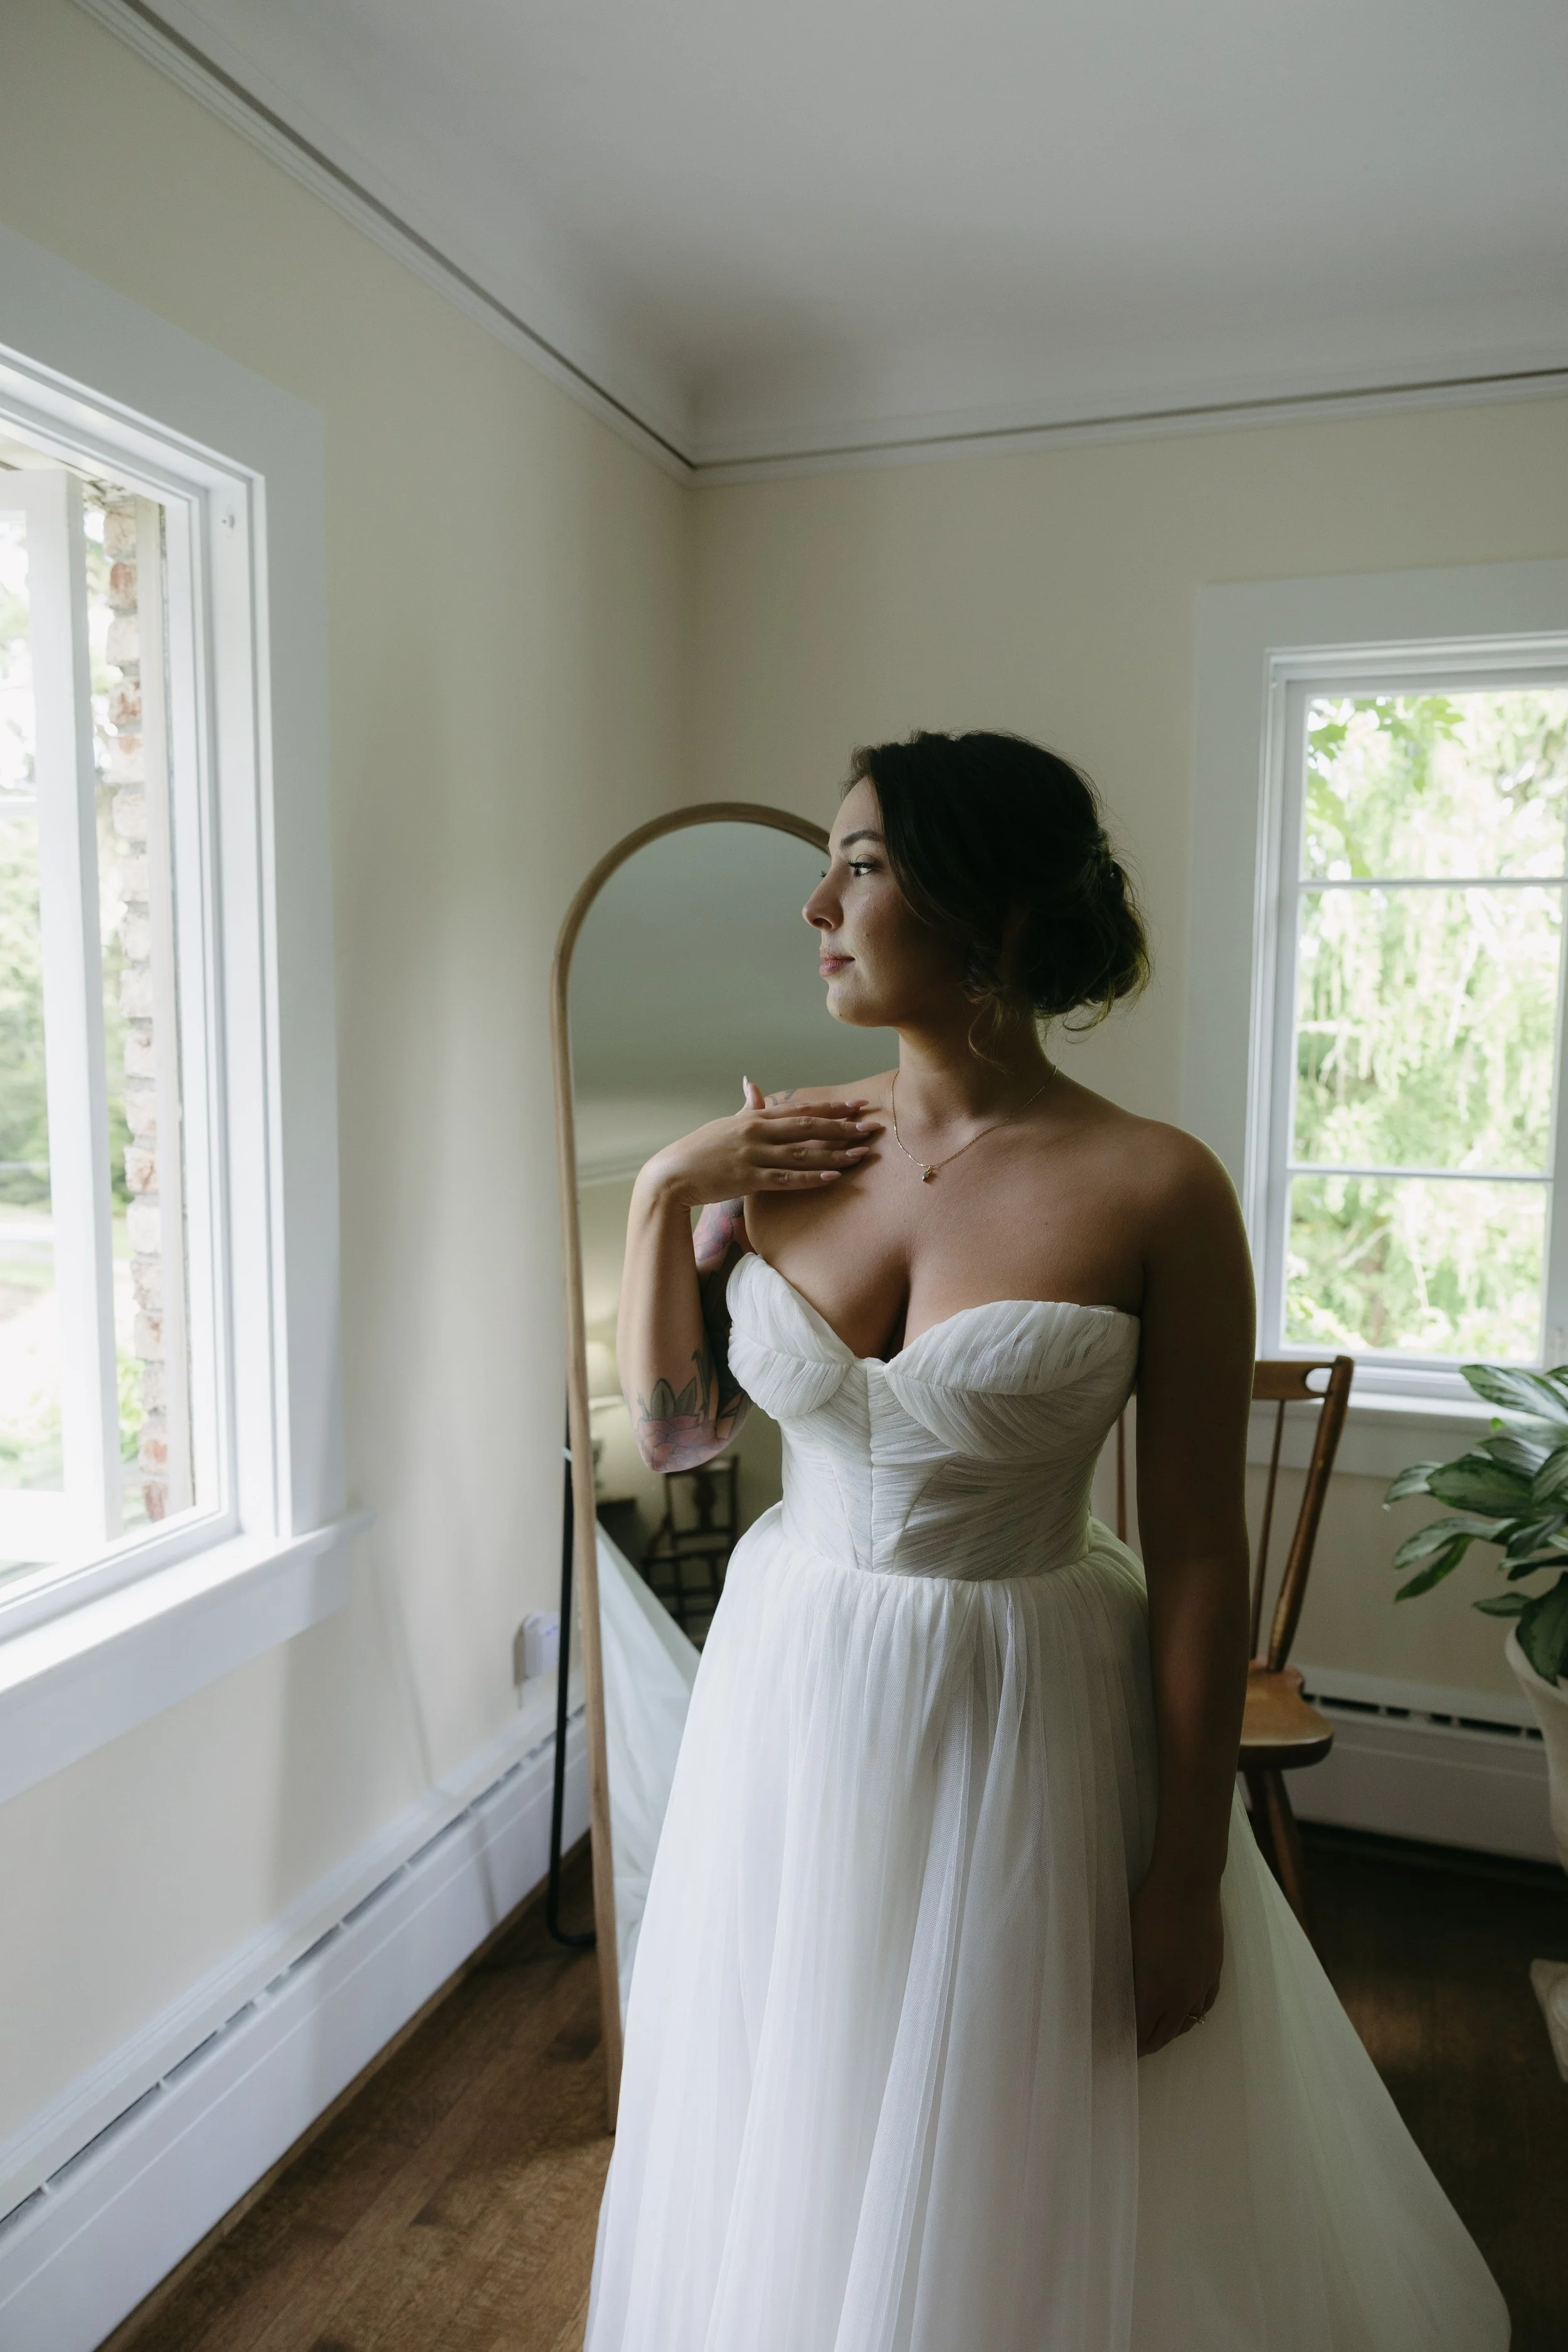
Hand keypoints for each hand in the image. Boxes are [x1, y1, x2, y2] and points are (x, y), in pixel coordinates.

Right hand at [638, 1079, 881, 1210]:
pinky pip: (786, 1179)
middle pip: (808, 1127)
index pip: (800, 1109)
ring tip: (861, 1154)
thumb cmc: (701, 1148)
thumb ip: (747, 1106)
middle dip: (842, 1126)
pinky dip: (811, 1178)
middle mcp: (757, 1132)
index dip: (831, 1107)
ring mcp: (753, 1155)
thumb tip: (753, 1083)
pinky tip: (833, 1177)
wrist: (674, 1173)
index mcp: (755, 1118)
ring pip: (802, 1153)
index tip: (857, 1106)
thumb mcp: (726, 1123)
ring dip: (834, 1153)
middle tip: (870, 1127)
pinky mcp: (748, 1178)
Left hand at [1130, 1870, 1223, 2055]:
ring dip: (1170, 2031)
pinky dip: (1194, 2014)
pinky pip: (1206, 2005)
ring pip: (1187, 2023)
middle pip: (1163, 2035)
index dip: (1126, 2043)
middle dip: (1146, 2045)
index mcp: (1153, 1991)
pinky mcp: (1214, 1972)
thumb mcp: (1127, 1944)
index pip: (1139, 2031)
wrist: (1188, 1885)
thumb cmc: (1149, 1909)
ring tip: (1157, 2032)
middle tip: (1132, 2048)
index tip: (1115, 2048)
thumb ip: (1126, 1977)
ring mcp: (1200, 1985)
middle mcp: (1180, 1997)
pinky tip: (1186, 2013)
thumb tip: (1118, 1997)